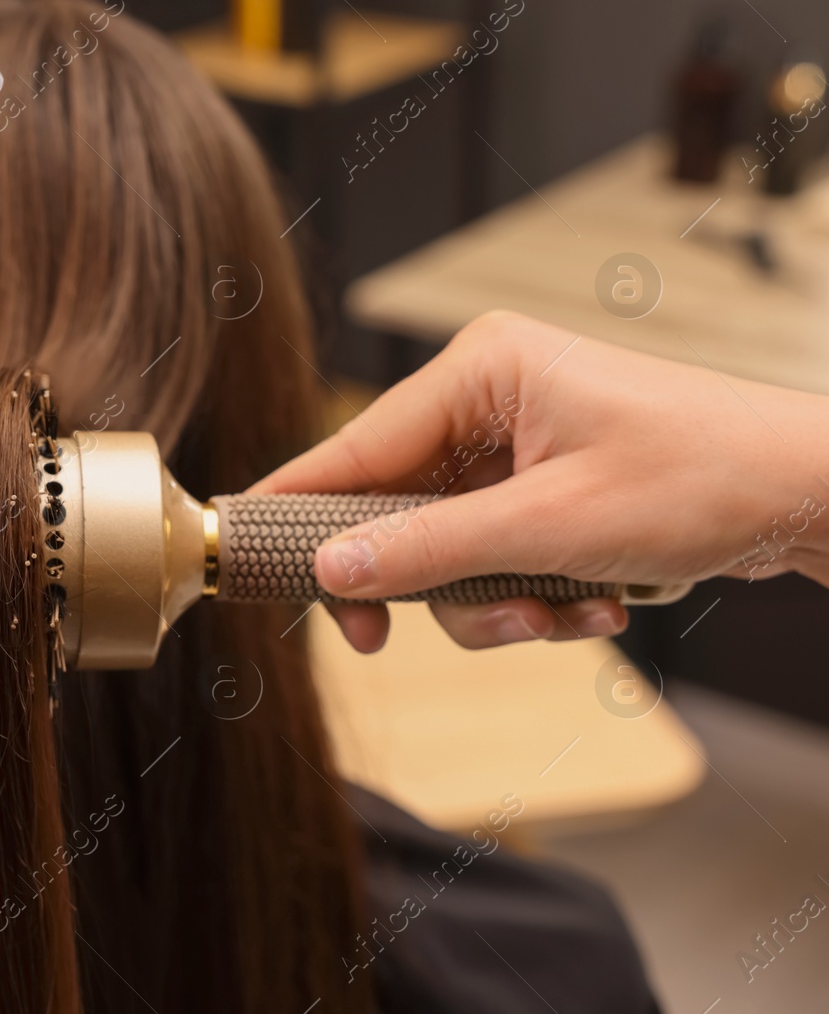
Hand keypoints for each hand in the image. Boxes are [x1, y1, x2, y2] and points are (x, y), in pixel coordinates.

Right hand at [251, 312, 828, 652]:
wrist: (814, 494)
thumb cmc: (704, 478)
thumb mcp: (553, 526)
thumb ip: (429, 549)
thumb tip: (329, 570)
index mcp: (480, 371)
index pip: (355, 445)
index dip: (297, 507)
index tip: (241, 551)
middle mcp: (488, 400)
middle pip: (392, 508)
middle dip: (423, 583)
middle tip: (386, 642)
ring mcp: (516, 446)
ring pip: (443, 547)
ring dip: (492, 603)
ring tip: (562, 617)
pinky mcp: (543, 488)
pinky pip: (492, 556)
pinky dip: (529, 596)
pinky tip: (592, 608)